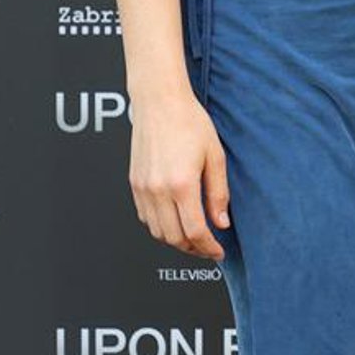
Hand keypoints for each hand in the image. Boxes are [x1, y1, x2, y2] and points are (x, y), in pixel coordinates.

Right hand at [128, 89, 231, 259]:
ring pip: (157, 232)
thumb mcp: (215, 156)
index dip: (208, 248)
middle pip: (174, 238)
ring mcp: (143, 188)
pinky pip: (145, 217)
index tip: (218, 252)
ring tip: (193, 237)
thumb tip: (221, 222)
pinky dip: (160, 227)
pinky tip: (174, 220)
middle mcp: (158, 189)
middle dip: (193, 249)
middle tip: (208, 248)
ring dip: (176, 240)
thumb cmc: (189, 122)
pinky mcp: (134, 184)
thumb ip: (218, 193)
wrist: (159, 102)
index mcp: (181, 184)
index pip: (195, 232)